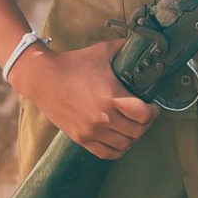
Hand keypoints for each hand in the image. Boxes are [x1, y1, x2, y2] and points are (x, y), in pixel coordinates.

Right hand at [11, 39, 159, 158]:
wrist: (43, 78)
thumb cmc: (74, 63)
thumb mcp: (103, 51)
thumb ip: (125, 48)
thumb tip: (143, 44)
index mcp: (112, 96)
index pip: (144, 115)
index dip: (153, 112)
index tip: (153, 106)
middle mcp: (103, 117)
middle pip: (137, 132)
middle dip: (145, 124)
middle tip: (144, 116)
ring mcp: (91, 131)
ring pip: (124, 145)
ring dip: (132, 137)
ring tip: (131, 126)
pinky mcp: (81, 138)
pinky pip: (107, 154)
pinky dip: (117, 149)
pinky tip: (118, 138)